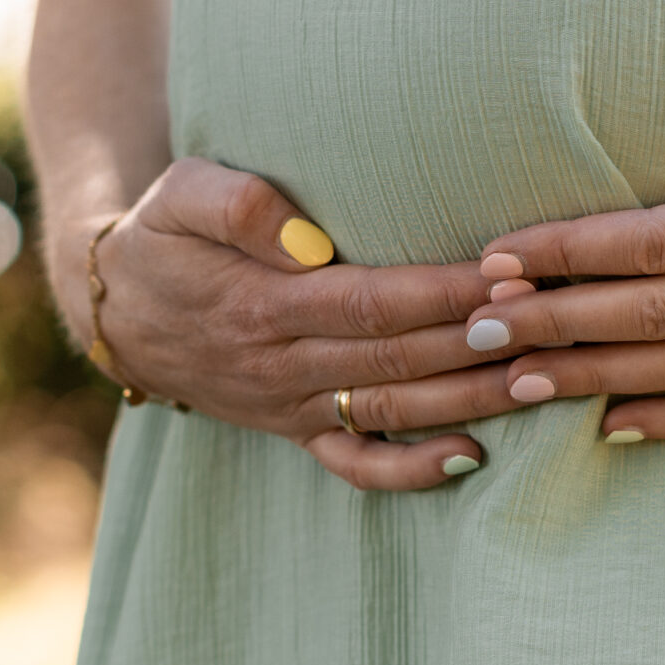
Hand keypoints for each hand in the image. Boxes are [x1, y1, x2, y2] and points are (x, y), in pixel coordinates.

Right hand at [77, 158, 524, 488]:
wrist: (114, 308)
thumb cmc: (162, 234)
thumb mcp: (178, 194)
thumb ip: (236, 206)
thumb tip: (307, 237)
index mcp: (261, 306)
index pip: (371, 302)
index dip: (443, 293)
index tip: (507, 275)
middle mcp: (282, 364)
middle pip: (398, 359)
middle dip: (479, 342)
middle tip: (550, 322)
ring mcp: (291, 404)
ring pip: (393, 409)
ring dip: (470, 399)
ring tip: (542, 378)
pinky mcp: (295, 428)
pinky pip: (355, 463)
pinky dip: (410, 470)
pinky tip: (472, 457)